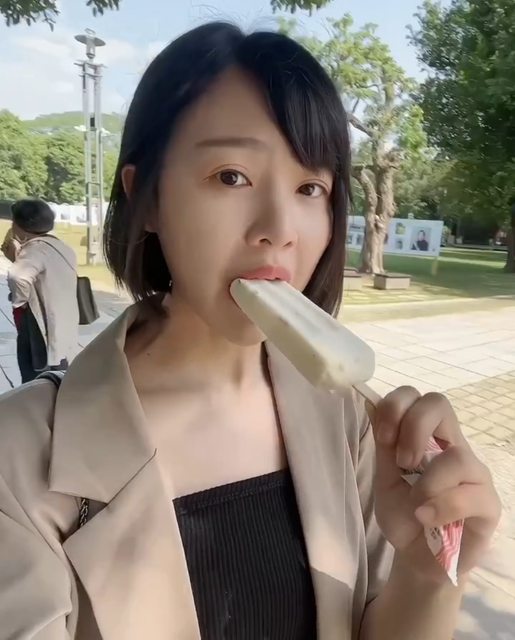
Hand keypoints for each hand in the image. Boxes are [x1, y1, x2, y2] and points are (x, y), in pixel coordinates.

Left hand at [371, 386, 500, 582]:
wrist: (418, 559)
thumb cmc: (404, 515)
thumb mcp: (385, 479)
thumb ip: (384, 446)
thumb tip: (370, 402)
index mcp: (426, 435)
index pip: (417, 396)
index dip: (396, 406)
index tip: (383, 437)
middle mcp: (452, 446)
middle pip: (439, 403)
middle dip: (413, 427)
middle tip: (402, 462)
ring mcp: (474, 473)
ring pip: (457, 455)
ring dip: (427, 481)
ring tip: (414, 505)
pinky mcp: (488, 504)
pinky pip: (471, 494)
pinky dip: (442, 507)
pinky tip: (426, 518)